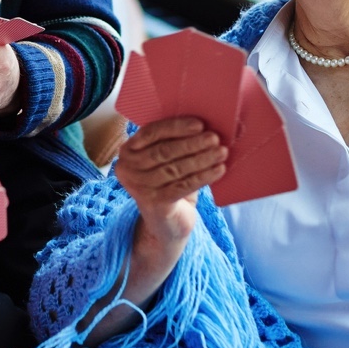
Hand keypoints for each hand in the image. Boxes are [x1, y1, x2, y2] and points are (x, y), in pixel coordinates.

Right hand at [116, 117, 226, 248]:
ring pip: (175, 169)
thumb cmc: (168, 183)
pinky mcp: (154, 203)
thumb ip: (173, 143)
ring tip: (221, 152)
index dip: (176, 127)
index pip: (151, 133)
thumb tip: (203, 126)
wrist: (166, 223)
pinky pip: (183, 186)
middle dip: (192, 143)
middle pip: (163, 151)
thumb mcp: (165, 161)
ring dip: (202, 159)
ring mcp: (138, 188)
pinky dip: (203, 177)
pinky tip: (219, 170)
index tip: (200, 124)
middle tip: (215, 138)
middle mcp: (127, 169)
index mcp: (127, 151)